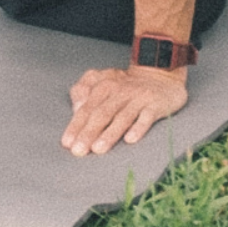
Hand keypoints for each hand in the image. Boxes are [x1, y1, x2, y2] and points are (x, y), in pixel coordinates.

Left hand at [61, 66, 188, 156]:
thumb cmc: (125, 85)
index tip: (67, 143)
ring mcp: (139, 98)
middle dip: (88, 133)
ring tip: (98, 149)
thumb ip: (84, 90)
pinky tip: (130, 140)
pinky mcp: (156, 105)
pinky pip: (147, 117)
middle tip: (78, 151)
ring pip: (122, 117)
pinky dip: (138, 128)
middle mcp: (120, 91)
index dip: (76, 125)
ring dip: (109, 134)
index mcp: (104, 86)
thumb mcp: (101, 80)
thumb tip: (75, 108)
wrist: (161, 75)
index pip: (86, 108)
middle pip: (101, 114)